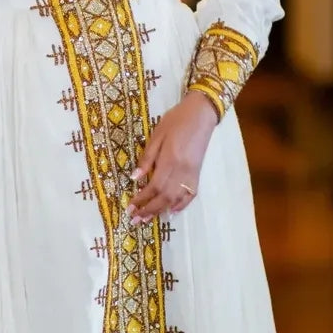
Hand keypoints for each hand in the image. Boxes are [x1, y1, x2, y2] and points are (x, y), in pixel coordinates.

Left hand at [128, 91, 218, 224]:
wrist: (201, 113)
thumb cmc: (176, 120)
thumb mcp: (157, 135)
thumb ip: (147, 158)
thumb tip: (134, 178)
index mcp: (170, 160)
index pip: (154, 186)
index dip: (142, 199)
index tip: (130, 207)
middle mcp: (182, 170)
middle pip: (165, 197)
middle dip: (149, 210)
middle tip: (135, 219)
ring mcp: (192, 173)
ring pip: (176, 198)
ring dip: (161, 211)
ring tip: (148, 219)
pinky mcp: (198, 173)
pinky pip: (190, 194)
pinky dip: (181, 204)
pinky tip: (172, 211)